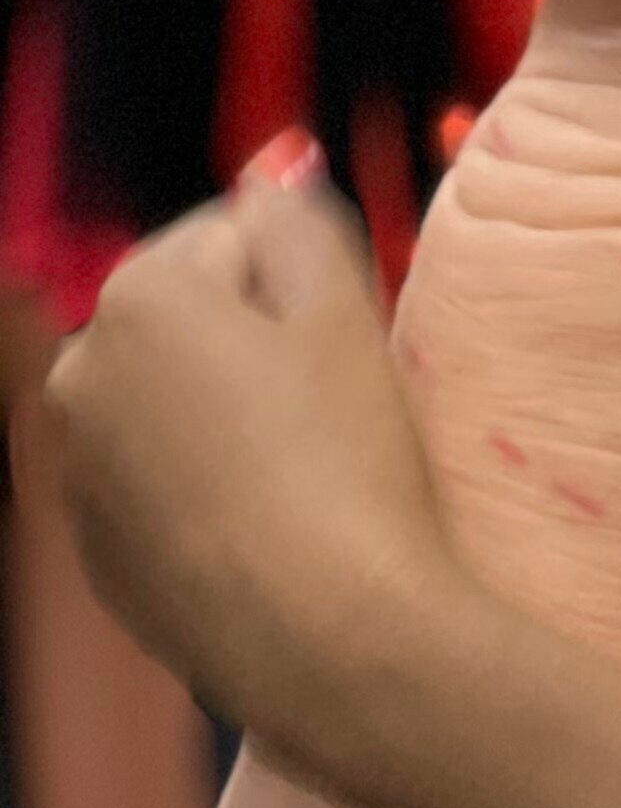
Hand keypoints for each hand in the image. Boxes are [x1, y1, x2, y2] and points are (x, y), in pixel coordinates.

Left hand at [34, 157, 457, 758]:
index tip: (354, 342)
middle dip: (256, 346)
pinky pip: (162, 492)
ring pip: (173, 408)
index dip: (309, 282)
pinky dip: (209, 495)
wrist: (330, 641)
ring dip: (230, 418)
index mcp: (137, 297)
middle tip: (339, 408)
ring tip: (311, 475)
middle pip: (192, 322)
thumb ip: (301, 217)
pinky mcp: (100, 557)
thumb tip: (274, 166)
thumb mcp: (345, 312)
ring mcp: (80, 475)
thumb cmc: (347, 462)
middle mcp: (79, 375)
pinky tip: (275, 529)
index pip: (236, 237)